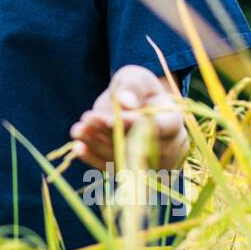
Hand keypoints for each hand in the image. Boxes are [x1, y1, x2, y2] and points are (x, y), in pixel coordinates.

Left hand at [68, 65, 186, 169]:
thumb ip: (132, 87)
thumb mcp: (135, 78)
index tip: (108, 119)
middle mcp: (169, 147)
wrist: (133, 106)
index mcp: (173, 120)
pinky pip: (114, 169)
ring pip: (124, 158)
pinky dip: (95, 160)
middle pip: (139, 145)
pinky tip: (79, 147)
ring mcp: (153, 163)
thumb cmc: (137, 89)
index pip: (159, 127)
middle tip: (86, 119)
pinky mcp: (134, 172)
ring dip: (98, 146)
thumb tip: (126, 102)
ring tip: (77, 130)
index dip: (133, 125)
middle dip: (110, 133)